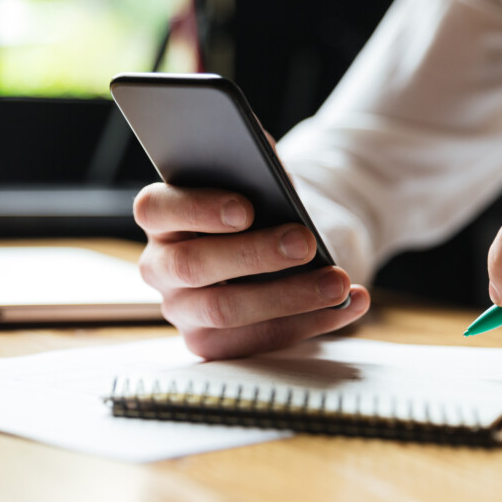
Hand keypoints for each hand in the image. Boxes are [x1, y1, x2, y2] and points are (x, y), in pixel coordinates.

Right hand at [133, 182, 370, 359]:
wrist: (276, 245)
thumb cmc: (259, 207)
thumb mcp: (256, 179)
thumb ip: (254, 165)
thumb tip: (265, 159)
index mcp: (161, 215)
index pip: (156, 209)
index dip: (197, 209)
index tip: (245, 209)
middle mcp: (160, 265)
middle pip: (193, 265)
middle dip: (254, 254)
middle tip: (304, 242)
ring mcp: (181, 308)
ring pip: (224, 311)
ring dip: (289, 297)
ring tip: (337, 282)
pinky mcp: (208, 342)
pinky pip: (255, 340)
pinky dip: (308, 323)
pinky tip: (346, 305)